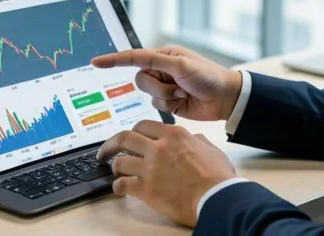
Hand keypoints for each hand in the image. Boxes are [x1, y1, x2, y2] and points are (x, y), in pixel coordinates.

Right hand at [91, 46, 241, 120]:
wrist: (226, 99)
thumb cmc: (208, 76)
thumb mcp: (182, 65)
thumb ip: (157, 62)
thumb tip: (136, 56)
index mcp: (163, 56)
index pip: (133, 56)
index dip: (114, 60)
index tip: (95, 62)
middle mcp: (161, 70)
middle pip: (140, 80)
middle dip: (157, 87)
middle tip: (178, 87)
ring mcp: (165, 87)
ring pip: (148, 95)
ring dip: (165, 98)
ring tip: (183, 94)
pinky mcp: (169, 103)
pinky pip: (157, 106)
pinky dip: (169, 106)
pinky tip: (184, 102)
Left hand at [97, 120, 236, 226]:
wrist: (217, 197)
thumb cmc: (218, 176)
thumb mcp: (211, 149)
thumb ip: (197, 141)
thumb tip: (193, 139)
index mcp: (174, 135)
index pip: (143, 125)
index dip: (134, 132)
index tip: (130, 138)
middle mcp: (158, 148)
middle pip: (124, 138)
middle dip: (110, 145)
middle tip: (105, 151)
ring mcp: (150, 168)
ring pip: (120, 162)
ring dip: (115, 167)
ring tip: (116, 172)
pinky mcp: (146, 189)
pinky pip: (122, 184)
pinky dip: (118, 187)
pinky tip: (119, 190)